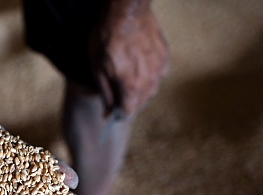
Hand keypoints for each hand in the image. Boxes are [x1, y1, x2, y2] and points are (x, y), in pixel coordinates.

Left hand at [91, 2, 168, 116]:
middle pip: (141, 103)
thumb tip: (108, 113)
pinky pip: (158, 76)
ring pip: (152, 91)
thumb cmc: (107, 38)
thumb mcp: (97, 69)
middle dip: (128, 102)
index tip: (113, 110)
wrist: (126, 11)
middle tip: (117, 90)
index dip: (118, 113)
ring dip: (140, 90)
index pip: (128, 113)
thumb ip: (106, 93)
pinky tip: (139, 66)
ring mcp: (160, 69)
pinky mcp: (165, 58)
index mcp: (132, 87)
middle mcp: (150, 81)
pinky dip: (149, 76)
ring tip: (128, 76)